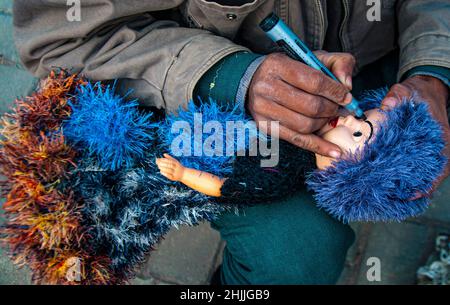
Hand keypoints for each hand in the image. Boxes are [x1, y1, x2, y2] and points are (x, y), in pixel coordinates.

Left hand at [156, 154, 184, 181]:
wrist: (184, 174)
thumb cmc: (178, 167)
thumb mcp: (175, 162)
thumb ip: (170, 158)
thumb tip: (164, 154)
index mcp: (177, 163)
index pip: (170, 161)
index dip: (163, 160)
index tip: (158, 159)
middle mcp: (177, 168)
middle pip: (169, 165)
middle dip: (162, 164)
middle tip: (157, 162)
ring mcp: (175, 173)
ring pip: (169, 170)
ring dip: (163, 168)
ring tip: (158, 166)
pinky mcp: (174, 178)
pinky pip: (169, 176)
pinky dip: (164, 173)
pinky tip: (160, 171)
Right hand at [247, 51, 354, 157]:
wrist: (253, 80)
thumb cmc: (287, 69)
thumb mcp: (311, 57)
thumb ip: (337, 63)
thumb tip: (347, 85)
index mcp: (278, 65)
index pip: (314, 81)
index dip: (335, 91)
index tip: (347, 97)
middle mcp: (267, 87)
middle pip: (310, 106)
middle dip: (331, 109)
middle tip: (338, 107)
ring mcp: (263, 109)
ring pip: (304, 125)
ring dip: (324, 123)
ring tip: (329, 117)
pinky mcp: (265, 126)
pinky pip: (297, 140)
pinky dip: (318, 146)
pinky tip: (335, 151)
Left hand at [381, 75, 449, 197]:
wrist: (427, 89)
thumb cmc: (417, 93)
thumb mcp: (407, 90)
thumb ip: (397, 95)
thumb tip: (386, 104)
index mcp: (441, 136)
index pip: (441, 167)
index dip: (428, 184)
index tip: (412, 195)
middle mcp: (441, 147)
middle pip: (431, 176)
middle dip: (415, 189)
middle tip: (393, 199)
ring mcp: (434, 150)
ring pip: (425, 174)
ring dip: (410, 186)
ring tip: (390, 197)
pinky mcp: (424, 150)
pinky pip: (418, 168)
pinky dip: (408, 177)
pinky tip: (391, 184)